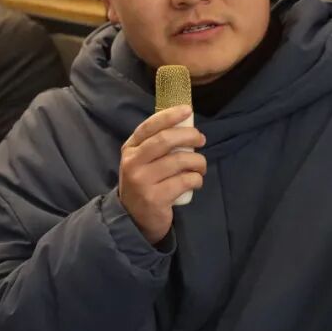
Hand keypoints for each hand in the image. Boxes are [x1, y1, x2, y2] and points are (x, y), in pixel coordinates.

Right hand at [119, 105, 205, 243]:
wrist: (133, 219)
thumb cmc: (144, 184)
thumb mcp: (141, 161)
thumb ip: (156, 145)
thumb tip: (185, 126)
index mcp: (130, 149)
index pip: (149, 126)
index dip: (169, 116)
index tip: (187, 110)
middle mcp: (133, 163)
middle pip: (165, 140)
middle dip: (189, 135)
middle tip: (201, 139)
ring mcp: (142, 181)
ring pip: (179, 161)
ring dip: (198, 161)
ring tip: (201, 166)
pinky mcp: (155, 198)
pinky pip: (184, 181)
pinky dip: (196, 179)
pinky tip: (196, 181)